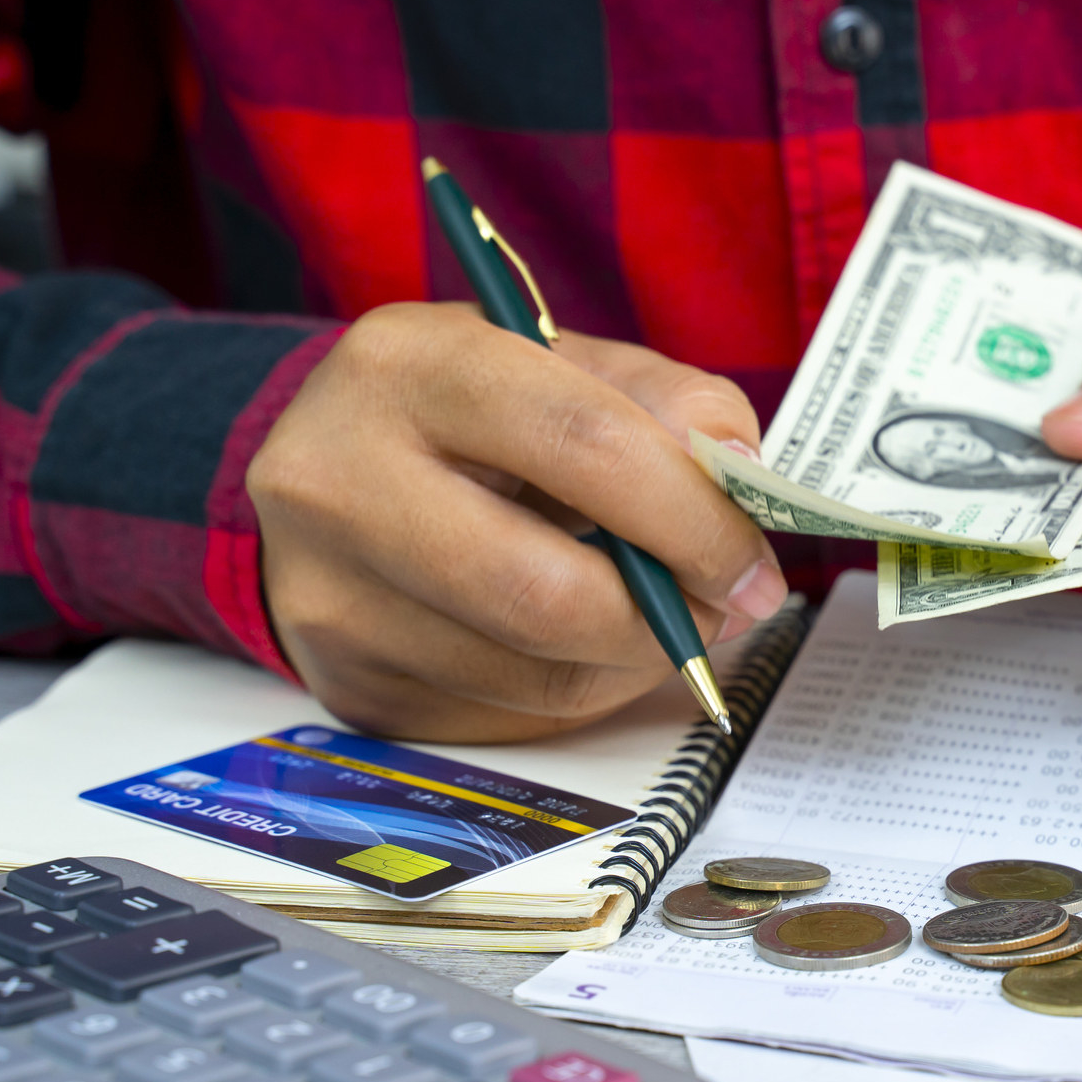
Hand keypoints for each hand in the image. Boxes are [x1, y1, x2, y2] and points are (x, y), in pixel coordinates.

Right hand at [248, 303, 786, 741]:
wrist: (333, 464)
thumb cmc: (472, 410)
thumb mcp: (564, 363)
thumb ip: (667, 402)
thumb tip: (740, 479)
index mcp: (409, 367)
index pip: (585, 445)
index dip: (693, 517)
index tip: (752, 560)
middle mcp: (336, 479)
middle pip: (549, 593)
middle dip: (669, 617)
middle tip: (724, 608)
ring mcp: (328, 595)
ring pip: (538, 675)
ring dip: (635, 662)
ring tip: (659, 618)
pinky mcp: (348, 684)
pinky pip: (510, 717)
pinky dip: (579, 691)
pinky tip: (581, 643)